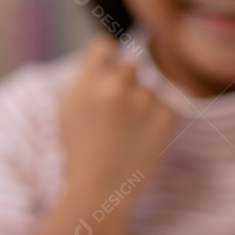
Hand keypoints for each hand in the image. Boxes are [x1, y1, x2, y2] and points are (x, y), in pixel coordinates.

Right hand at [59, 37, 176, 196]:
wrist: (99, 190)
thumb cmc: (79, 150)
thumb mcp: (68, 108)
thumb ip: (87, 76)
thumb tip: (110, 50)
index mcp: (88, 80)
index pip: (106, 44)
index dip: (108, 57)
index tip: (108, 71)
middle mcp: (116, 84)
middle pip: (132, 62)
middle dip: (127, 80)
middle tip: (119, 111)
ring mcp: (144, 100)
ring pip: (149, 87)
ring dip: (143, 102)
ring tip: (127, 133)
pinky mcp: (166, 116)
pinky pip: (166, 104)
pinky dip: (157, 117)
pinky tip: (141, 138)